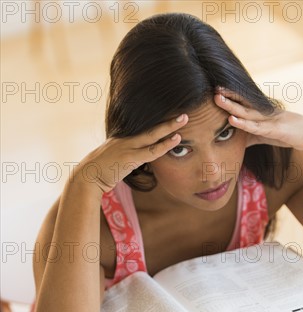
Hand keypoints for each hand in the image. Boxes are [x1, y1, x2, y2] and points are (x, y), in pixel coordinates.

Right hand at [72, 115, 188, 192]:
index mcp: (122, 138)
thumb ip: (125, 157)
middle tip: (183, 112)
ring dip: (170, 127)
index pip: (144, 128)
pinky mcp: (130, 158)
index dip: (158, 123)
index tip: (171, 117)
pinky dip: (165, 144)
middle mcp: (125, 139)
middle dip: (168, 119)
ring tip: (185, 119)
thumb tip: (135, 161)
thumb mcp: (112, 160)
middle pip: (150, 126)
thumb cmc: (99, 172)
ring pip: (153, 135)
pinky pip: (152, 151)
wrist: (87, 177)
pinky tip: (176, 139)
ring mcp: (128, 147)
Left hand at [214, 88, 302, 152]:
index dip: (229, 96)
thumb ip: (250, 136)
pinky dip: (243, 123)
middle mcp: (263, 113)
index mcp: (261, 113)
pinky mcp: (273, 130)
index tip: (213, 91)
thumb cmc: (287, 134)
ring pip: (246, 112)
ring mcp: (268, 120)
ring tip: (218, 98)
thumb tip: (234, 140)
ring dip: (231, 106)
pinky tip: (232, 120)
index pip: (242, 103)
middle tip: (212, 89)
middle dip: (227, 96)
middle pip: (242, 103)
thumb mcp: (265, 135)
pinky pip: (255, 127)